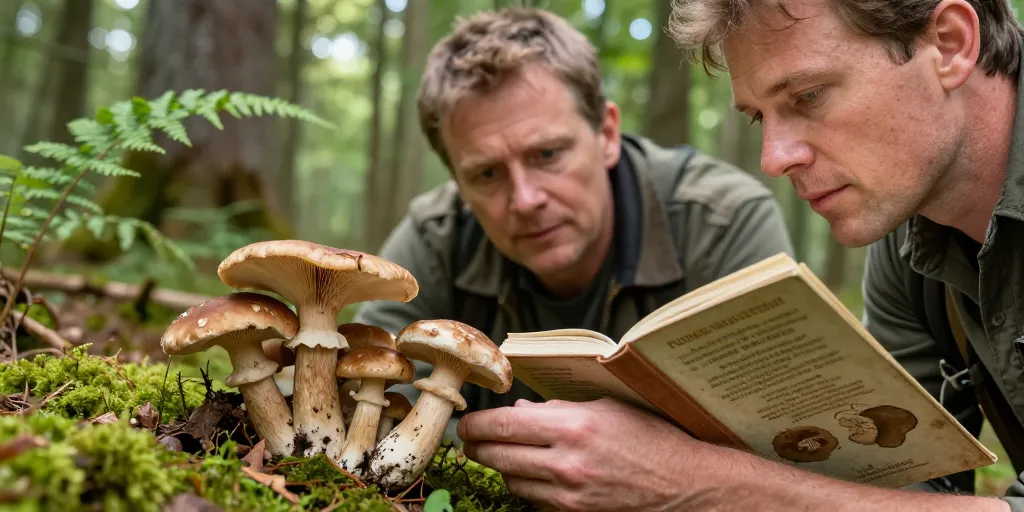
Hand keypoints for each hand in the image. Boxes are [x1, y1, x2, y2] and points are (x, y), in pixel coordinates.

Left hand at [456, 397, 700, 510]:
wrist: (684, 485)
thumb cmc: (651, 438)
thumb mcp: (606, 409)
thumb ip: (558, 410)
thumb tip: (520, 410)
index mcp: (575, 427)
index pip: (505, 425)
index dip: (478, 424)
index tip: (467, 422)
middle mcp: (568, 464)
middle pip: (499, 456)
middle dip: (477, 447)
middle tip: (469, 440)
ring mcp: (570, 495)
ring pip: (512, 482)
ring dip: (500, 468)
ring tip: (500, 454)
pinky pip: (534, 501)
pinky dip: (525, 487)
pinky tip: (530, 474)